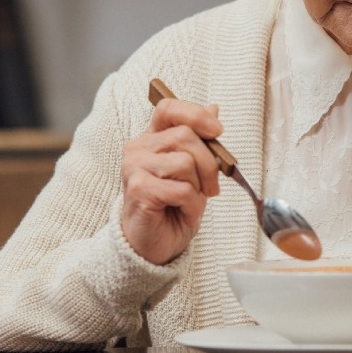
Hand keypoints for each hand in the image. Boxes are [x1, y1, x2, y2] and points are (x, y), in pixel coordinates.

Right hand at [119, 95, 222, 264]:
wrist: (153, 244)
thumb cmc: (173, 206)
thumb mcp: (194, 170)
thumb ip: (200, 140)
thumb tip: (214, 108)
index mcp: (152, 139)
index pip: (168, 108)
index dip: (195, 114)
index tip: (217, 131)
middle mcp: (138, 149)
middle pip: (186, 136)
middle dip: (209, 163)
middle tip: (211, 186)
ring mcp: (134, 168)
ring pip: (185, 162)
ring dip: (198, 187)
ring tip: (189, 200)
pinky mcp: (138, 189)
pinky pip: (181, 189)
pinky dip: (191, 204)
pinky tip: (181, 210)